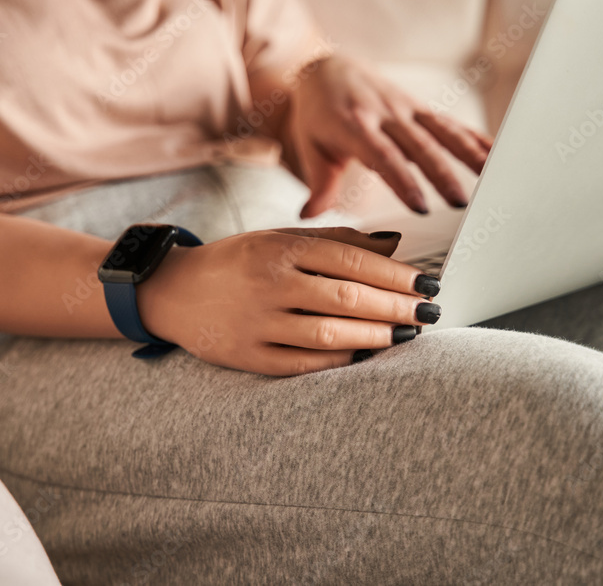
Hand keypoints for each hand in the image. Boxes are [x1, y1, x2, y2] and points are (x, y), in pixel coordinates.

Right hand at [135, 227, 440, 375]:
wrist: (174, 292)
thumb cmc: (238, 262)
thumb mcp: (280, 238)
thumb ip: (336, 240)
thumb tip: (394, 245)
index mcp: (278, 248)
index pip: (350, 260)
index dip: (395, 274)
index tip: (427, 283)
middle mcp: (268, 284)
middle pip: (345, 297)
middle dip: (395, 306)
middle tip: (428, 312)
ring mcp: (256, 323)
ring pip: (328, 334)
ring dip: (375, 336)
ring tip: (405, 334)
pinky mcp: (247, 357)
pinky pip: (303, 364)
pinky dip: (339, 362)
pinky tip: (364, 356)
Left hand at [287, 54, 493, 216]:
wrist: (327, 69)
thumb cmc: (317, 113)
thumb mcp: (308, 145)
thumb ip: (317, 183)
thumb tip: (309, 217)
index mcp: (355, 125)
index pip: (383, 156)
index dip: (402, 180)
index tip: (420, 206)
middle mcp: (385, 113)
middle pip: (419, 146)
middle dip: (442, 174)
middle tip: (460, 202)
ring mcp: (406, 108)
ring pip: (442, 131)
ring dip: (468, 154)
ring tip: (492, 178)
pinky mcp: (420, 107)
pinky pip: (450, 123)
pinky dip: (474, 138)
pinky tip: (498, 154)